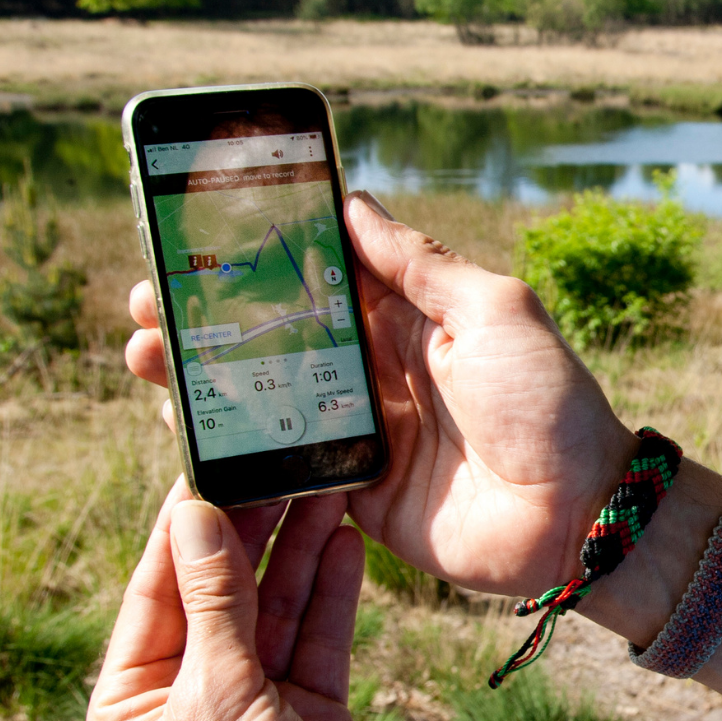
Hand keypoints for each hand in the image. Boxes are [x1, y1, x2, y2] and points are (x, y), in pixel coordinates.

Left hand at [86, 481, 391, 720]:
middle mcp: (189, 693)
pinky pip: (318, 637)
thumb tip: (196, 515)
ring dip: (300, 549)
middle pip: (223, 591)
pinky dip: (333, 591)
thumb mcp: (216, 694)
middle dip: (254, 529)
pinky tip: (345, 541)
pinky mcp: (309, 711)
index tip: (213, 461)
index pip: (159, 589)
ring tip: (327, 484)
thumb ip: (216, 601)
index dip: (187, 527)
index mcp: (132, 697)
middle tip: (282, 460)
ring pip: (276, 607)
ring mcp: (253, 700)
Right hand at [124, 193, 639, 598]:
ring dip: (202, 377)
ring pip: (266, 397)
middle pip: (278, 334)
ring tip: (142, 355)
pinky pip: (281, 467)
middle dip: (211, 315)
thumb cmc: (551, 404)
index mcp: (413, 318)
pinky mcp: (354, 492)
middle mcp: (379, 370)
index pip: (322, 273)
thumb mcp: (494, 312)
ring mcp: (363, 433)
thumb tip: (353, 204)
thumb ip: (421, 266)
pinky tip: (178, 427)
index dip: (262, 254)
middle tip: (147, 299)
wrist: (579, 516)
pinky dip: (231, 449)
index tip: (197, 233)